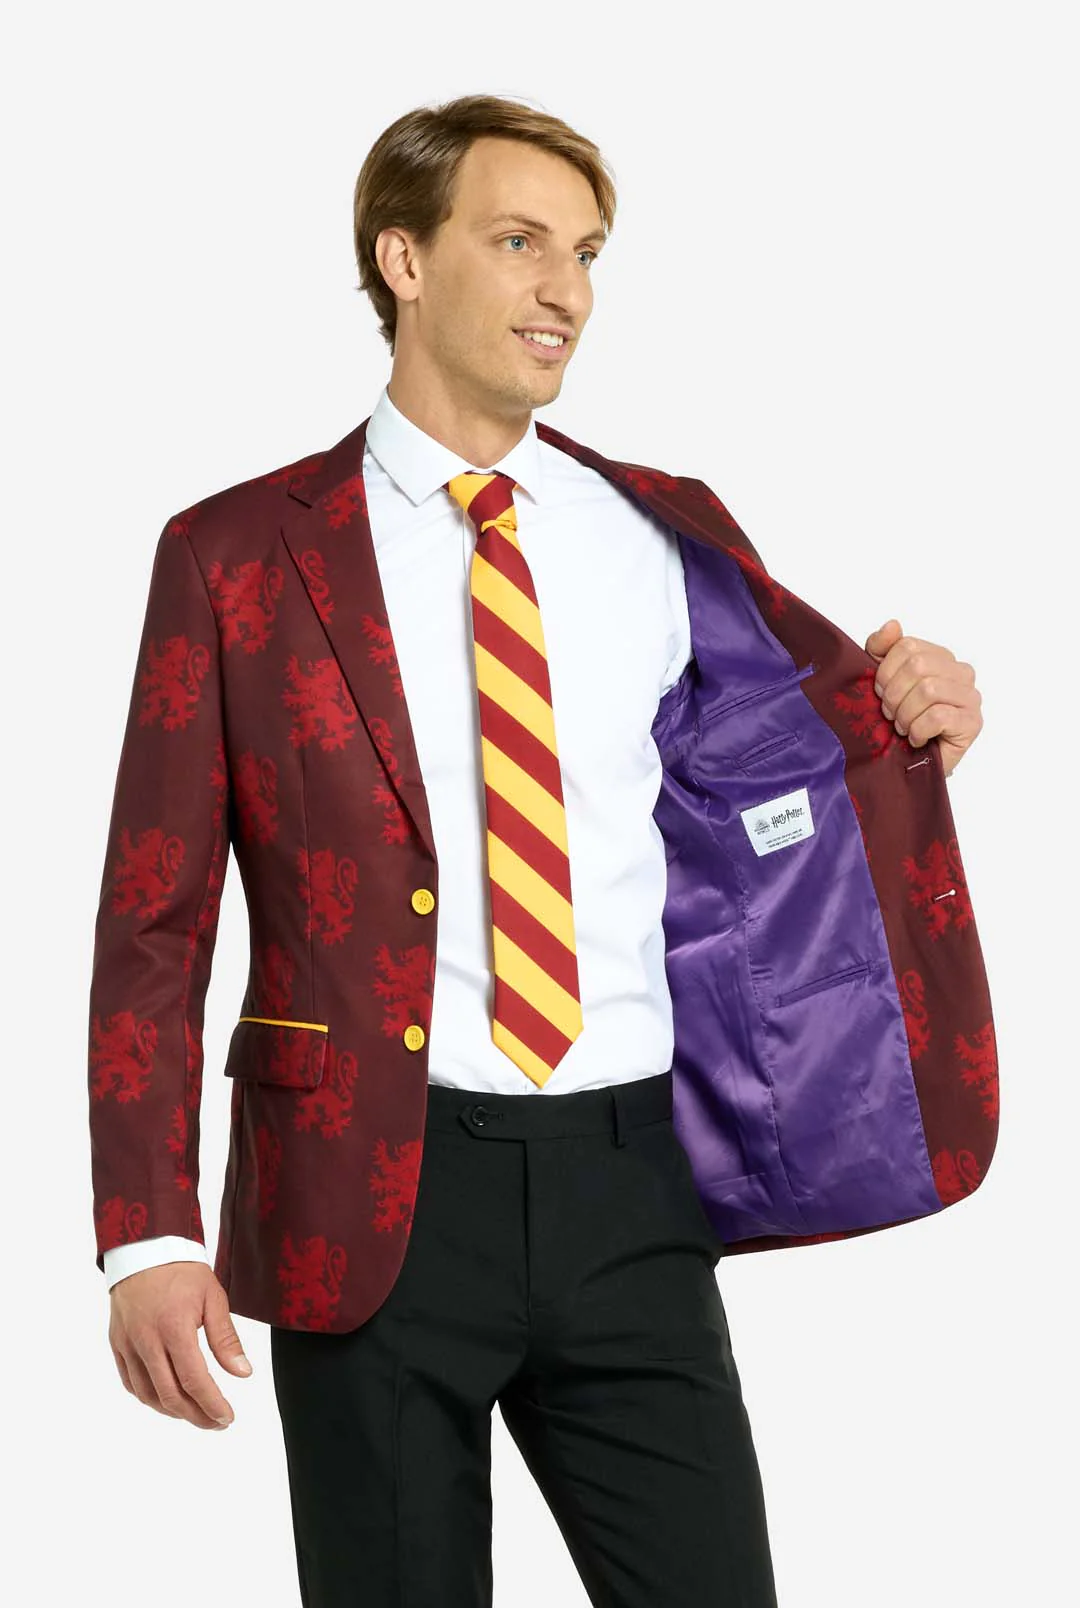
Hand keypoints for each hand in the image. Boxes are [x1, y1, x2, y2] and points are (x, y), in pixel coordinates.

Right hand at [109, 1262, 252, 1429]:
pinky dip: (149, 1398)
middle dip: (196, 1415)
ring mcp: (128, 1344)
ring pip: (148, 1394)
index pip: (194, 1380)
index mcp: (174, 1328)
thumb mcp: (213, 1298)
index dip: (212, 1405)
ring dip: (172, 1411)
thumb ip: (226, 1339)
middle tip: (216, 1422)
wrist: (145, 1249)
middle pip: (170, 1395)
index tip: (227, 1417)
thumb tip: (243, 1374)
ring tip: (195, 1414)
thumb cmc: (183, 1272)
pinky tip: (167, 1400)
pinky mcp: (117, 1344)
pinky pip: (130, 1382)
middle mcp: (147, 1341)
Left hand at [864, 619, 982, 778]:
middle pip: (918, 666)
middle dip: (894, 695)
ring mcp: (970, 697)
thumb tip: (892, 625)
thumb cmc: (901, 720)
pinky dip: (918, 729)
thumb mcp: (883, 680)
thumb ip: (882, 649)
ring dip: (905, 714)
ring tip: (903, 728)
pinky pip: (938, 716)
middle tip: (890, 714)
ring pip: (928, 690)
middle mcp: (961, 673)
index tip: (880, 692)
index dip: (885, 671)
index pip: (908, 646)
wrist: (913, 762)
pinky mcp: (972, 723)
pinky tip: (916, 739)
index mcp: (941, 657)